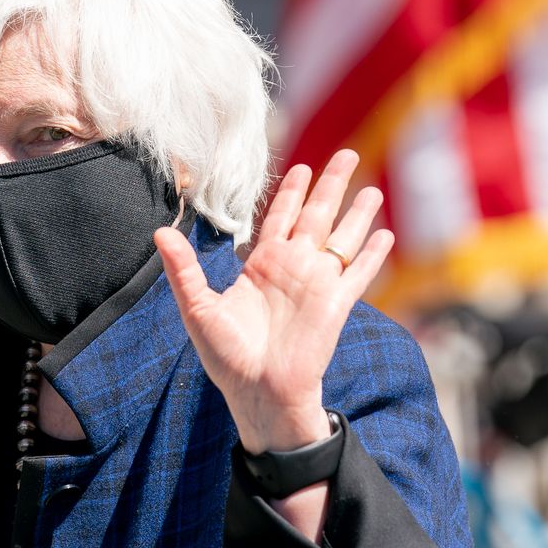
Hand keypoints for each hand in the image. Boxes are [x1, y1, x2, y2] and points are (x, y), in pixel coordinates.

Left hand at [154, 149, 393, 454]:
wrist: (258, 392)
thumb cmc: (227, 356)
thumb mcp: (198, 308)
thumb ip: (184, 269)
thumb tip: (161, 232)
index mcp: (262, 266)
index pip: (280, 218)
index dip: (291, 192)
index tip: (301, 167)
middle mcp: (293, 269)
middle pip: (317, 215)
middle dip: (331, 184)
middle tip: (347, 155)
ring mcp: (318, 284)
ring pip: (342, 238)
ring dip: (358, 214)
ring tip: (373, 189)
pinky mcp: (337, 304)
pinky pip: (359, 273)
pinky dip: (373, 254)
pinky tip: (386, 236)